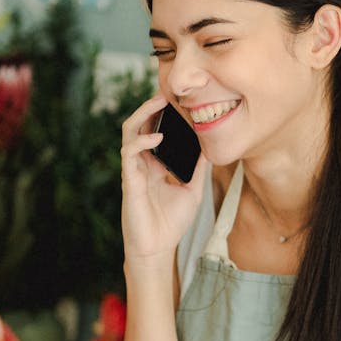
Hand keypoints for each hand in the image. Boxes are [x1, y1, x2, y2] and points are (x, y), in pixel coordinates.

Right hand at [120, 92, 207, 262]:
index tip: (179, 101)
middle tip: (165, 92)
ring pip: (129, 132)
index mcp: (154, 163)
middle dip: (149, 106)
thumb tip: (211, 148)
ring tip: (157, 102)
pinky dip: (142, 141)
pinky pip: (129, 153)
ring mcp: (134, 170)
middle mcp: (141, 163)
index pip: (154, 130)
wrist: (158, 248)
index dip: (162, 115)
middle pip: (139, 125)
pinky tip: (157, 136)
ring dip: (142, 114)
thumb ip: (199, 169)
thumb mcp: (192, 190)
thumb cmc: (171, 222)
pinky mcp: (129, 180)